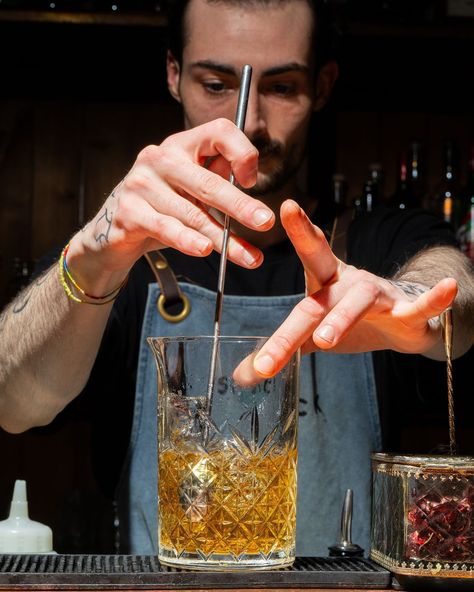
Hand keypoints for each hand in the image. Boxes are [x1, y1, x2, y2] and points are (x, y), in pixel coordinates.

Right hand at [70, 118, 274, 276]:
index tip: (252, 182)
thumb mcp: (191, 190)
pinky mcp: (128, 212)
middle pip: (208, 181)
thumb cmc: (163, 208)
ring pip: (192, 214)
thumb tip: (252, 186)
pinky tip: (204, 250)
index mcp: (182, 145)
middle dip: (240, 206)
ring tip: (246, 257)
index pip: (219, 131)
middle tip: (265, 223)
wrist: (114, 231)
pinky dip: (187, 241)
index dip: (242, 153)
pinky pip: (166, 228)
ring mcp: (141, 184)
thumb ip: (218, 182)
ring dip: (223, 239)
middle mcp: (159, 158)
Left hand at [237, 200, 456, 383]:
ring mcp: (378, 296)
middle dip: (296, 324)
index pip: (309, 257)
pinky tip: (446, 290)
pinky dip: (434, 299)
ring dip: (343, 317)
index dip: (300, 232)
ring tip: (326, 339)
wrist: (400, 324)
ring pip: (360, 300)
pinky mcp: (406, 313)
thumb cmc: (349, 321)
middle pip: (321, 297)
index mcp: (325, 284)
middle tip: (272, 353)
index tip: (286, 206)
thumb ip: (282, 349)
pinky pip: (420, 306)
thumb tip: (241, 376)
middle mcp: (349, 283)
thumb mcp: (312, 336)